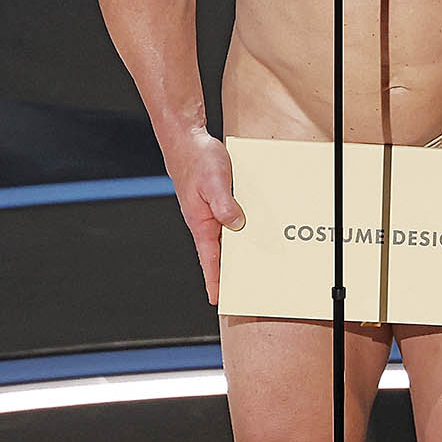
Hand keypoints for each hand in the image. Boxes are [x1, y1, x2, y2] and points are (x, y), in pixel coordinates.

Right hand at [164, 130, 244, 305]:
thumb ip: (224, 204)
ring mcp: (212, 214)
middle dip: (229, 272)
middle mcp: (206, 222)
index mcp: (201, 222)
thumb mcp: (214, 181)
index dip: (214, 279)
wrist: (188, 142)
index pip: (209, 258)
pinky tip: (253, 231)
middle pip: (219, 253)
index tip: (217, 298)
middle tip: (242, 291)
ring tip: (253, 267)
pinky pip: (231, 221)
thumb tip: (236, 224)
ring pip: (227, 237)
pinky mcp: (218, 204)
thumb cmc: (196, 161)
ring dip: (238, 250)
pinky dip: (241, 229)